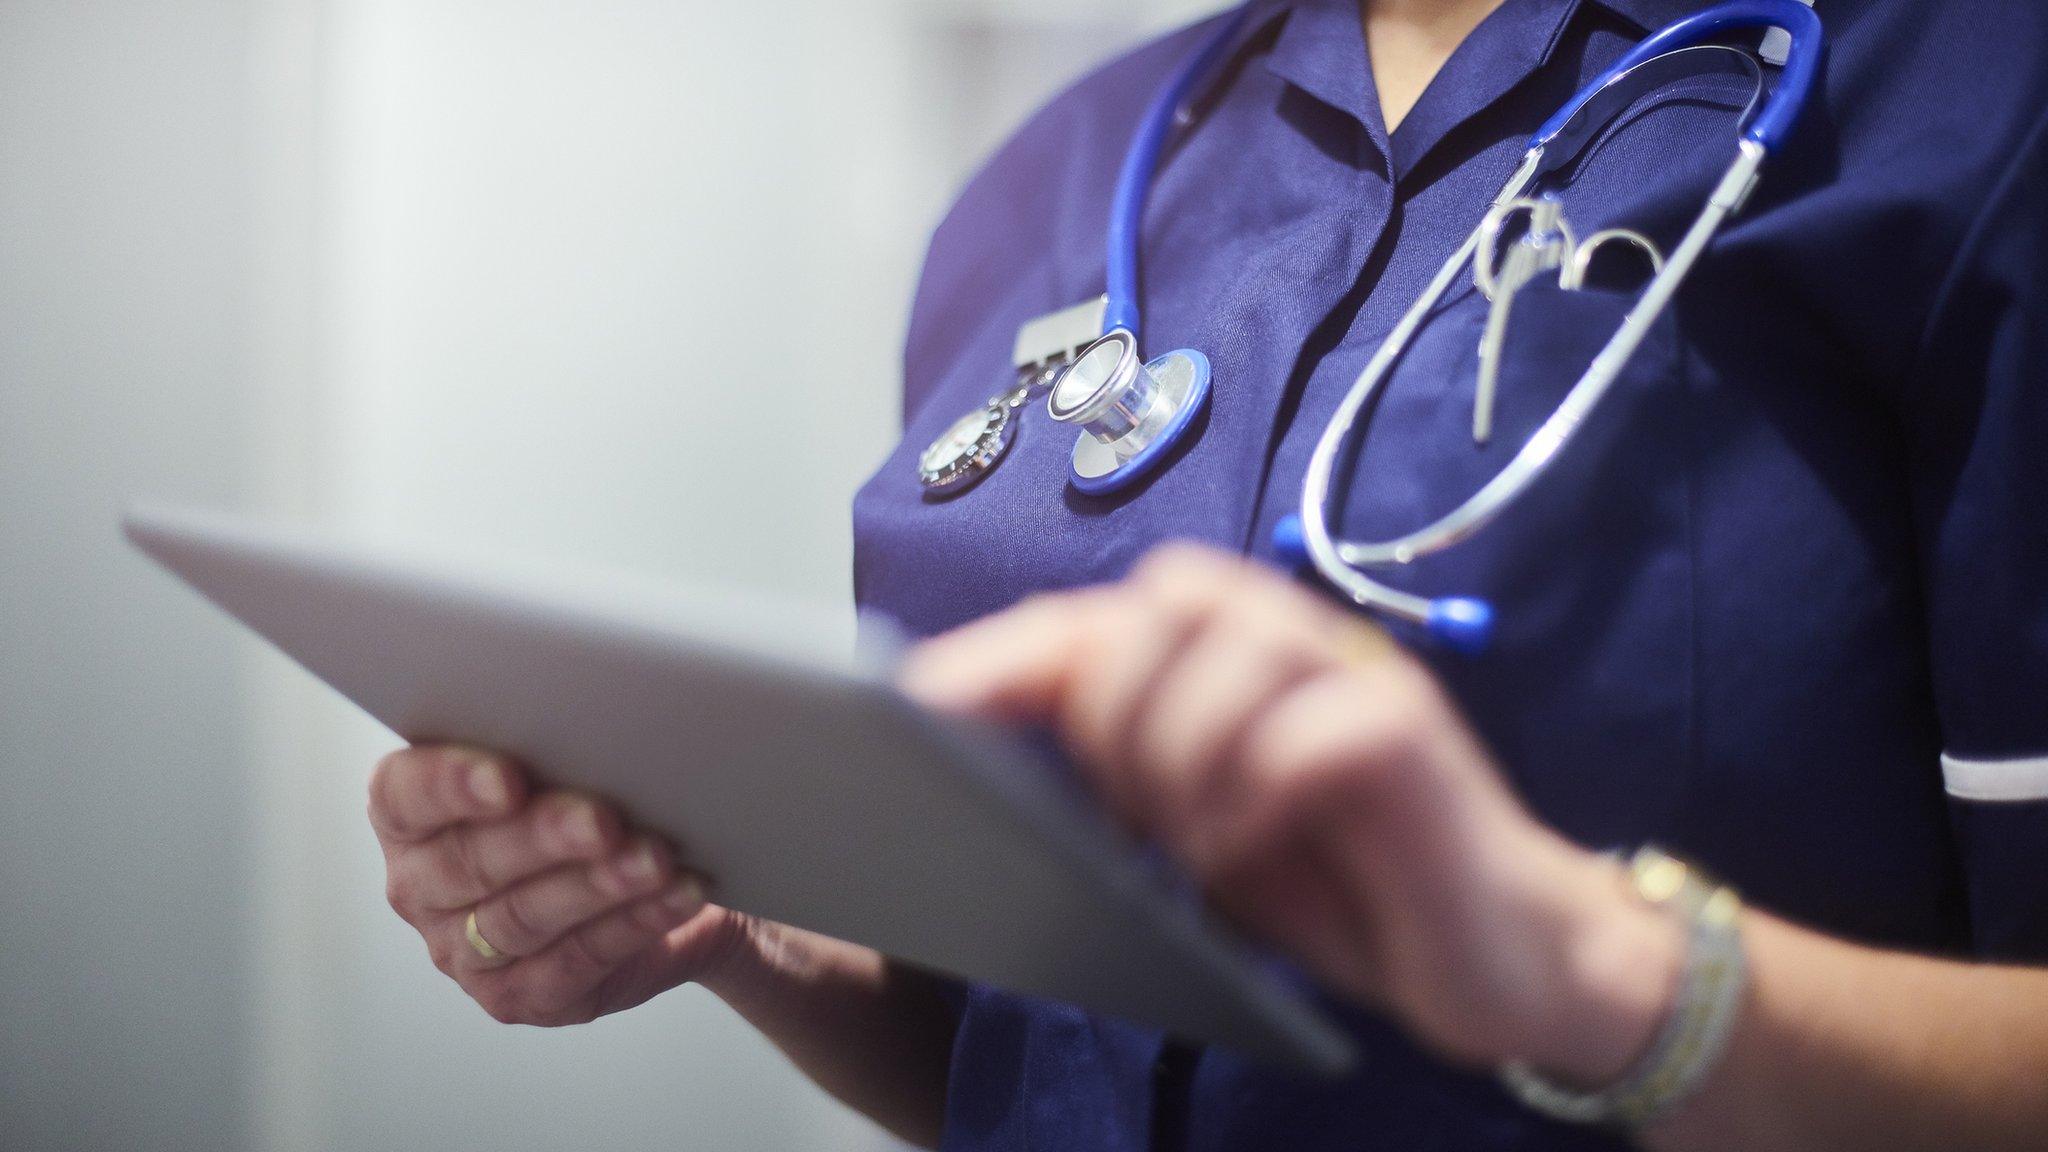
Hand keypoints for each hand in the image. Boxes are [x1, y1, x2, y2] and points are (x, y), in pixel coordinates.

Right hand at [368, 745, 750, 1025]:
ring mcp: (462, 952)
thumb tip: (592, 724)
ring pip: (525, 918)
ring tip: (654, 858)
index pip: (406, 795)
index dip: (451, 785)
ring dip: (596, 886)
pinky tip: (675, 894)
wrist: (657, 881)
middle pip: (471, 862)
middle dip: (543, 838)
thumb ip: (549, 744)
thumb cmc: (590, 798)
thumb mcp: (559, 764)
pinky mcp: (518, 997)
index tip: (506, 778)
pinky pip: (578, 960)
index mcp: (409, 815)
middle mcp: (422, 886)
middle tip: (602, 819)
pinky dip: (634, 923)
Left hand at [899, 545, 1682, 1084]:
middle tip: (1135, 812)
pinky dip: (1256, 793)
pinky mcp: (1412, 734)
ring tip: (1195, 840)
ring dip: (1180, 753)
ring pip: (1221, 641)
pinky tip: (1247, 851)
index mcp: (1226, 654)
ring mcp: (1356, 675)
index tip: (910, 707)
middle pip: (1153, 603)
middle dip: (1112, 711)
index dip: (997, 658)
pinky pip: (1310, 726)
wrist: (1498, 951)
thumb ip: (1122, 774)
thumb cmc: (1337, 883)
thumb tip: (988, 766)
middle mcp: (1290, 639)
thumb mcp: (1201, 827)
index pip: (1089, 621)